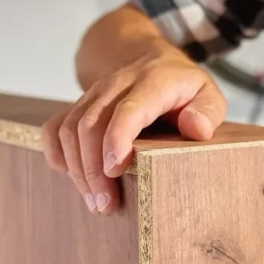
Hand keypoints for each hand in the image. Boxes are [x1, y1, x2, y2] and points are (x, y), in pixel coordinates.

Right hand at [41, 48, 225, 214]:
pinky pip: (55, 127)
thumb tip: (196, 128)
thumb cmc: (180, 87)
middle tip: (106, 204)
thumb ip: (208, 111)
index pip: (129, 108)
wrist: (147, 58)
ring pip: (70, 128)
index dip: (117, 138)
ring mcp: (94, 94)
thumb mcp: (207, 93)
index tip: (115, 170)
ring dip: (78, 168)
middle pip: (92, 123)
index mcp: (153, 82)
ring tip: (95, 201)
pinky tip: (71, 176)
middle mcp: (118, 84)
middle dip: (94, 168)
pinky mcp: (78, 105)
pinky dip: (56, 153)